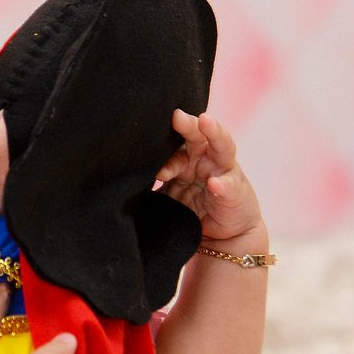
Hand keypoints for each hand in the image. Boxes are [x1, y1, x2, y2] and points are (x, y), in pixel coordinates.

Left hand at [156, 109, 264, 242]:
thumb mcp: (169, 195)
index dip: (161, 145)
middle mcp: (206, 159)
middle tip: (176, 116)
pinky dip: (222, 184)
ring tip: (206, 122)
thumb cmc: (192, 210)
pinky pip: (229, 186)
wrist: (222, 237)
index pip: (174, 141)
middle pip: (197, 134)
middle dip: (187, 124)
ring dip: (214, 132)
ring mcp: (223, 172)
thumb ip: (155, 184)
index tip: (145, 152)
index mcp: (187, 157)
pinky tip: (214, 183)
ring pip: (222, 146)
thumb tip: (118, 180)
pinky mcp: (235, 192)